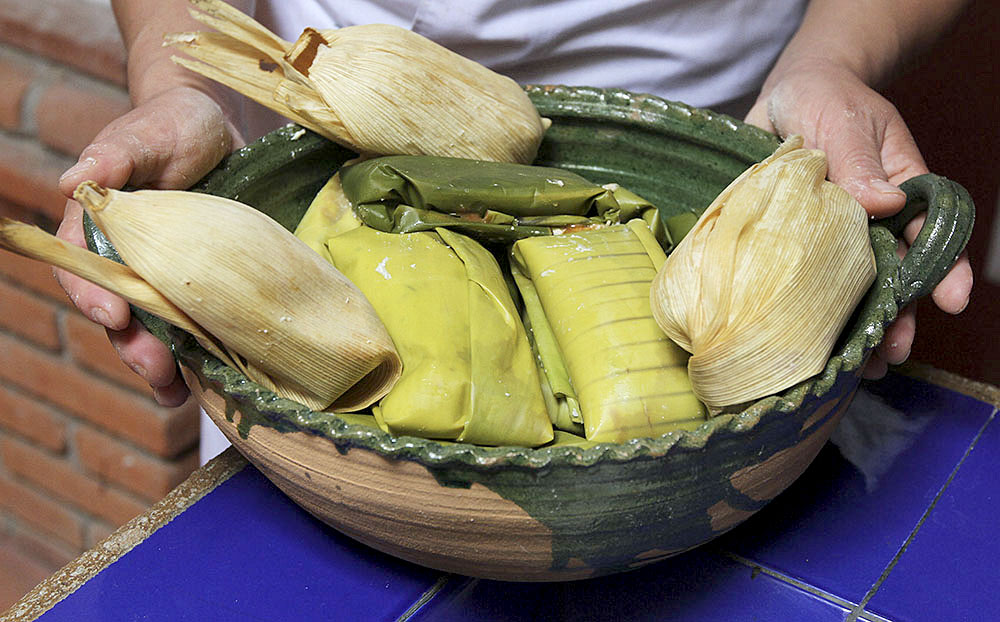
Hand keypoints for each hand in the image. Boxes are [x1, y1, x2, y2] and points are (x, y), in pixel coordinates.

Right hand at [55, 86, 241, 405]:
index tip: (113, 314)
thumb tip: (73, 180)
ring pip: (152, 330)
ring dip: (161, 364)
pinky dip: (199, 357)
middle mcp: (126, 258)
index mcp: (98, 226)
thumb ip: (114, 156)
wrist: (221, 130)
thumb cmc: (175, 125)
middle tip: (154, 370)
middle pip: (117, 314)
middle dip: (132, 347)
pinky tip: (207, 384)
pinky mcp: (200, 285)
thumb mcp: (148, 135)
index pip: (80, 268)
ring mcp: (164, 276)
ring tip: (176, 391)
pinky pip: (194, 326)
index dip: (91, 296)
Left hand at [745, 60, 972, 378]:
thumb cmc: (825, 98)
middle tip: (893, 351)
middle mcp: (868, 219)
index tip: (953, 300)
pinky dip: (807, 310)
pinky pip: (803, 279)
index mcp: (896, 190)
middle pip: (892, 275)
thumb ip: (859, 161)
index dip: (944, 268)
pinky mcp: (793, 240)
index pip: (927, 235)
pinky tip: (808, 342)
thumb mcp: (844, 121)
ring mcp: (831, 233)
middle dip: (899, 315)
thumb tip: (884, 202)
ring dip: (855, 324)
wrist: (783, 96)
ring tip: (859, 364)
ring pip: (850, 286)